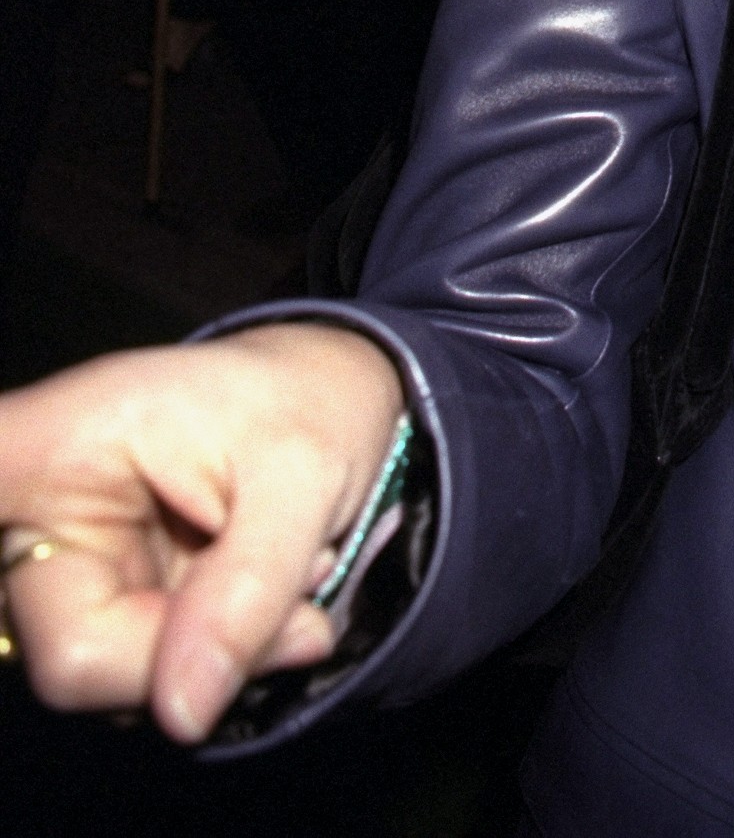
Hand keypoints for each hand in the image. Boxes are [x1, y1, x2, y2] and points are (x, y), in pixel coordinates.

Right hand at [0, 325, 403, 741]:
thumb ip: (247, 589)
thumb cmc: (300, 407)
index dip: (34, 561)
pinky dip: (215, 659)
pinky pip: (143, 685)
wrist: (322, 402)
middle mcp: (23, 516)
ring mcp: (50, 575)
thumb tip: (182, 713)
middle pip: (74, 655)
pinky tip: (259, 597)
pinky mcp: (85, 616)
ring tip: (282, 577)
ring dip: (219, 653)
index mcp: (45, 445)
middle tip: (297, 606)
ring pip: (117, 685)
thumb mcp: (302, 474)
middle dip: (201, 649)